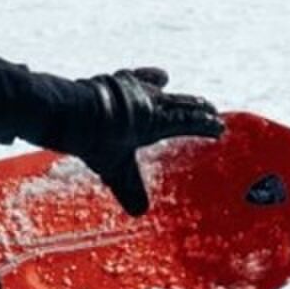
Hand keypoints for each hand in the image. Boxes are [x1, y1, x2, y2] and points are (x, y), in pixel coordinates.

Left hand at [67, 68, 225, 215]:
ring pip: (164, 91)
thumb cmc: (96, 140)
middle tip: (212, 112)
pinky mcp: (116, 81)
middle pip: (182, 103)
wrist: (70, 111)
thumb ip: (129, 188)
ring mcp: (133, 88)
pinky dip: (152, 79)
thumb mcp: (115, 169)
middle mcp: (150, 101)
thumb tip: (140, 212)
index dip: (205, 126)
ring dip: (180, 97)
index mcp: (157, 121)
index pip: (189, 123)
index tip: (220, 128)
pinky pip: (141, 78)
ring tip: (192, 99)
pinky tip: (160, 76)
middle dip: (199, 109)